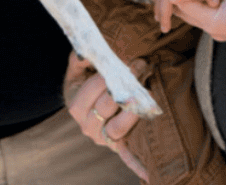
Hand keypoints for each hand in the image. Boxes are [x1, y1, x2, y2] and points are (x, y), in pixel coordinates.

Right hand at [64, 53, 148, 180]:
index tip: (123, 60)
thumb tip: (85, 53)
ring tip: (146, 93)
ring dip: (133, 110)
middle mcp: (88, 126)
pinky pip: (127, 155)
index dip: (108, 75)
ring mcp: (104, 137)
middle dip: (124, 85)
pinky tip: (149, 173)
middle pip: (107, 106)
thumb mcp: (78, 69)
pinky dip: (137, 165)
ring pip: (118, 127)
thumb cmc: (87, 81)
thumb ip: (79, 59)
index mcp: (76, 105)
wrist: (92, 104)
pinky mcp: (119, 146)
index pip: (92, 90)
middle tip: (140, 67)